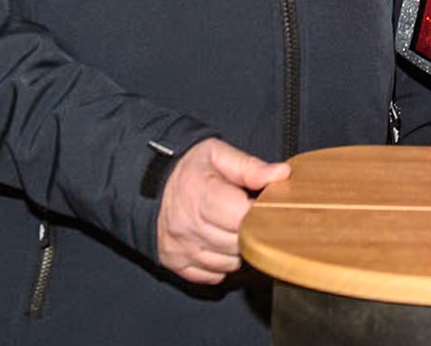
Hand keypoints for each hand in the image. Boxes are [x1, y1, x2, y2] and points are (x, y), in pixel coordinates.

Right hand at [155, 138, 289, 282]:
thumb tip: (282, 174)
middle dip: (250, 230)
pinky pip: (212, 275)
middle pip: (239, 243)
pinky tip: (218, 242)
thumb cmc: (187, 169)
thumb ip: (250, 166)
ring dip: (238, 249)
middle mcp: (188, 225)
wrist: (148, 184)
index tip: (261, 205)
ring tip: (231, 226)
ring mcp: (181, 248)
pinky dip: (221, 263)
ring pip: (229, 263)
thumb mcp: (217, 154)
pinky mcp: (175, 263)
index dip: (259, 213)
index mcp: (201, 194)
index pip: (243, 218)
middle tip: (246, 214)